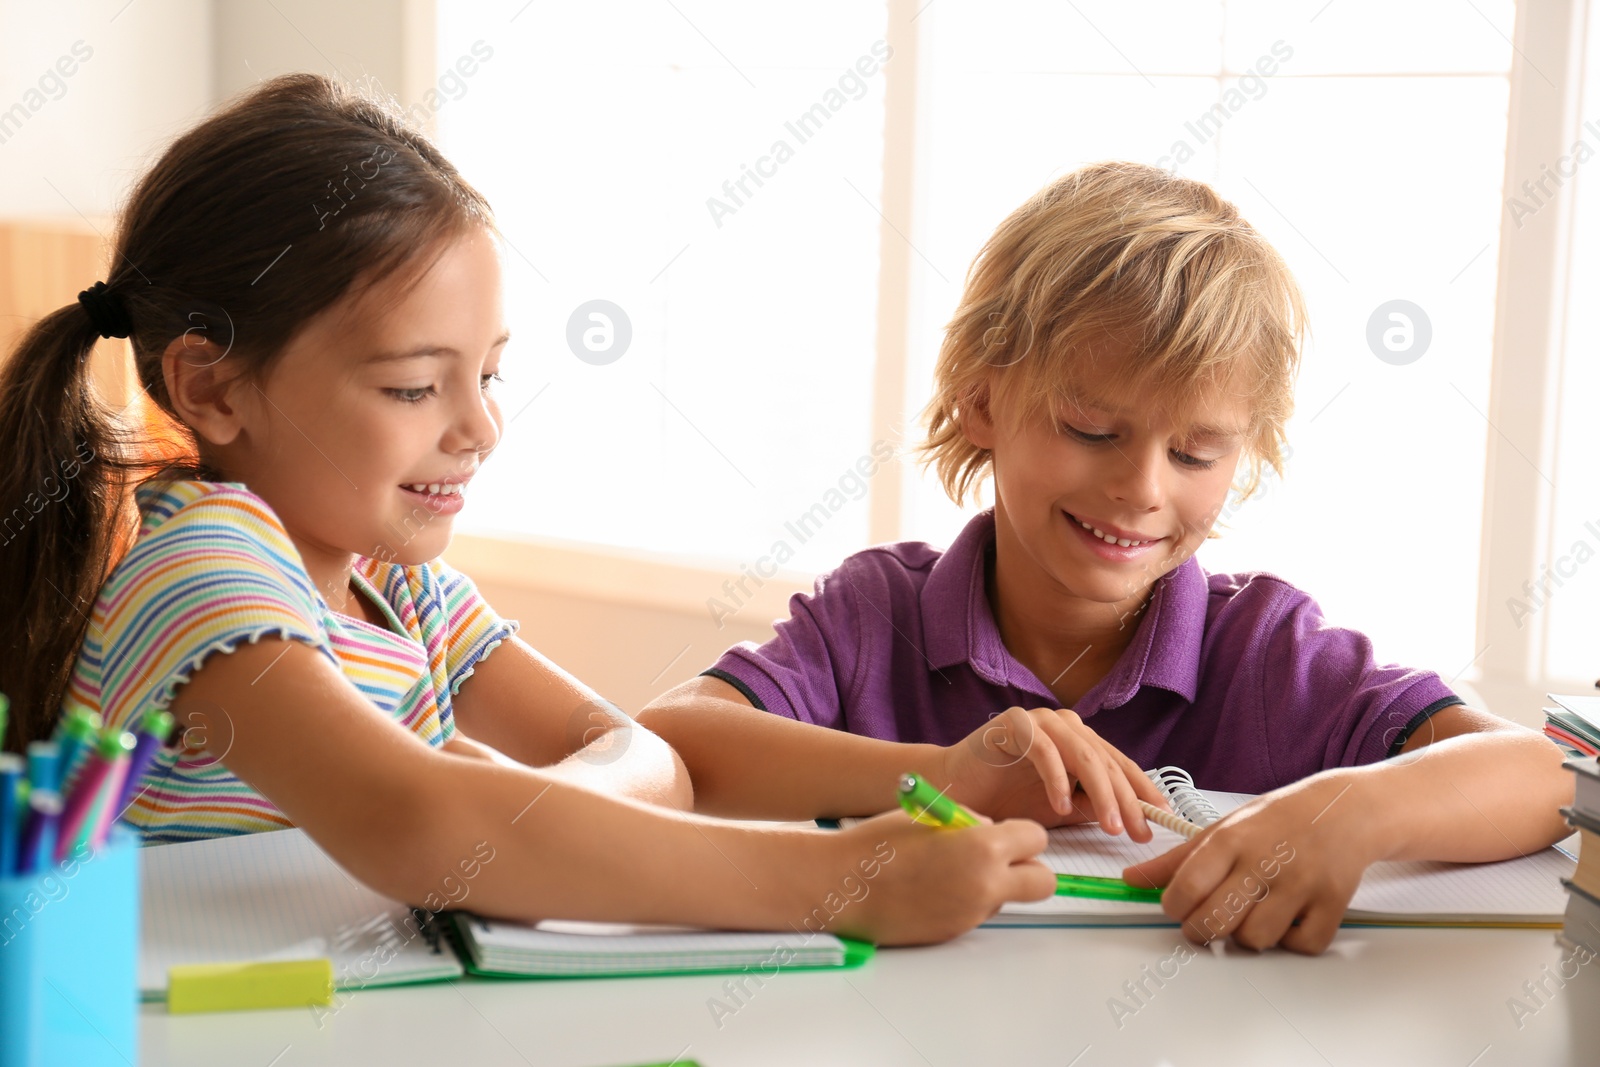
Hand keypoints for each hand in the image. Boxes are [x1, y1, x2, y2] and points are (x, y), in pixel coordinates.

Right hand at [825, 811, 1054, 945]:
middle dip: (1029, 868)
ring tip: (953, 870)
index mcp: (983, 847)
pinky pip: (979, 912)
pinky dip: (968, 899)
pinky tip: (936, 887)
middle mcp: (986, 884)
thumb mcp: (932, 815)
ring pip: (1009, 898)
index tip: (1004, 832)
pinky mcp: (956, 932)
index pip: (1036, 839)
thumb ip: (970, 821)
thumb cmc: (880, 844)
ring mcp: (972, 913)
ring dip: (995, 885)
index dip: (1021, 834)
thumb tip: (991, 831)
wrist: (844, 887)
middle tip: (1000, 858)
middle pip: (1043, 881)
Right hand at [940, 705, 1170, 838]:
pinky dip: (1056, 779)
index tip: (1161, 820)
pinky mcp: (1013, 723)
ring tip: (1110, 825)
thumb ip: (1091, 807)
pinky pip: (1044, 750)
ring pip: (1082, 754)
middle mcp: (1065, 725)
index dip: (1142, 791)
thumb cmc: (1005, 798)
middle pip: (1106, 761)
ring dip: (1100, 792)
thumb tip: (1132, 817)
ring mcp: (1040, 721)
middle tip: (1137, 831)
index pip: (1120, 764)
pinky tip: (1060, 806)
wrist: (954, 787)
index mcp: (1080, 740)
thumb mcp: (1060, 808)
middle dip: (1126, 799)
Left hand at [1121, 772, 1376, 954]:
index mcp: (1231, 840)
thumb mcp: (1223, 828)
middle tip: (1206, 921)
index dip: (1174, 907)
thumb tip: (1131, 880)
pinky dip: (1292, 940)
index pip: (1186, 887)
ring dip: (1248, 936)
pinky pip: (1301, 945)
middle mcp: (1265, 861)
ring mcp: (1301, 883)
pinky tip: (1288, 917)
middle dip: (1202, 930)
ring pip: (1256, 939)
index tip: (1177, 906)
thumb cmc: (1276, 820)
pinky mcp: (1333, 902)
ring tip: (1252, 913)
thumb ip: (1176, 859)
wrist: (1344, 809)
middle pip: (1216, 922)